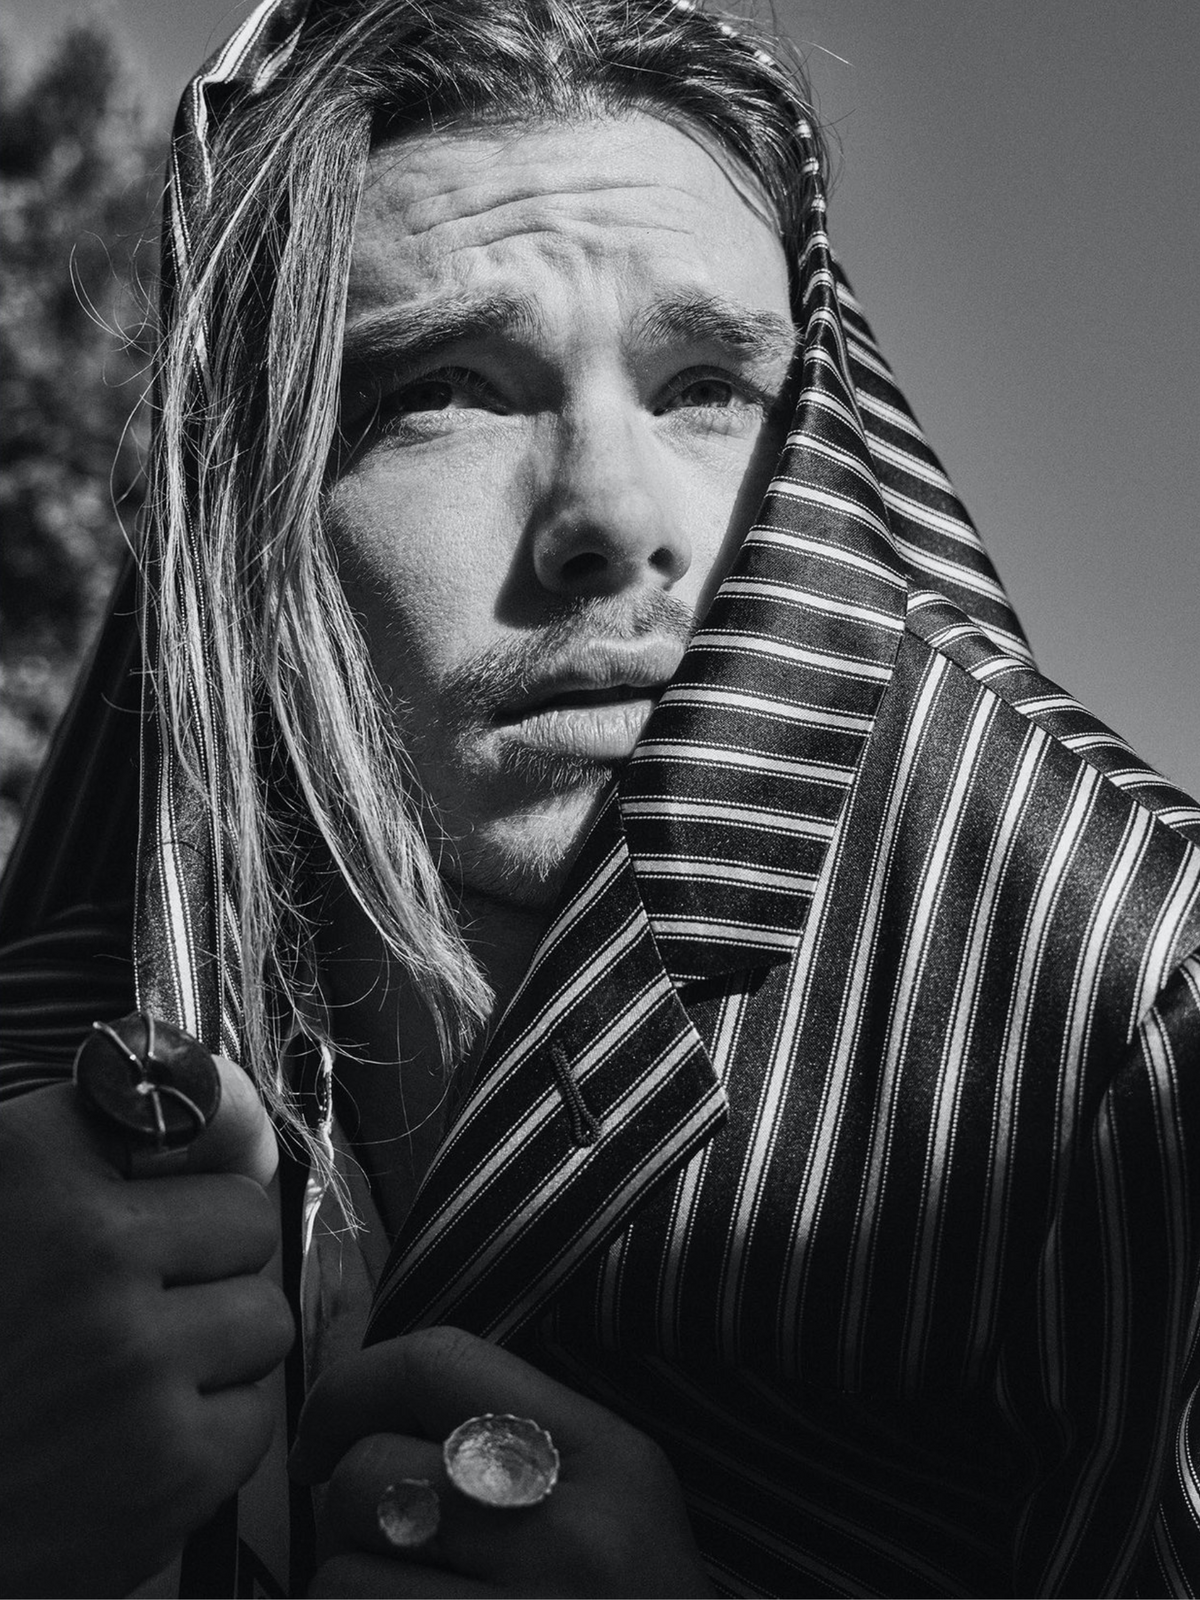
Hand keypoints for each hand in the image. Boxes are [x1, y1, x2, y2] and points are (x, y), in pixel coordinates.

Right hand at [0, 1054, 293, 1597]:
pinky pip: (255, 1413)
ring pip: (263, 1317)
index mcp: (31, 1168)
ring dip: (214, 1349)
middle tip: (135, 1306)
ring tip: (128, 1378)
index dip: (193, 1159)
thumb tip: (243, 1124)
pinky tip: (131, 1443)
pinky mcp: (168, 1466)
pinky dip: (207, 1434)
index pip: (203, 1110)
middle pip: (247, 1220)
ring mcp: (134, 1359)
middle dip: (208, 1261)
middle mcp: (89, 1250)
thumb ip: (99, 1145)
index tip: (168, 1190)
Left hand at [291, 1326, 713, 1597]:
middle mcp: (573, 1537)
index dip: (351, 1388)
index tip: (325, 1436)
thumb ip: (510, 1443)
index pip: (439, 1362)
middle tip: (379, 1548)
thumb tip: (360, 1414)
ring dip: (345, 1594)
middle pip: (371, 1474)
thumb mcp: (613, 1503)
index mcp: (609, 1457)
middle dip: (345, 1513)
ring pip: (340, 1576)